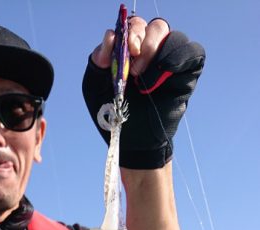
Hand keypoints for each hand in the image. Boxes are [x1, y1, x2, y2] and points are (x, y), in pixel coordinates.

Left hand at [83, 15, 204, 168]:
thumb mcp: (95, 88)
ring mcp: (170, 61)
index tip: (125, 50)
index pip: (133, 26)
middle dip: (142, 38)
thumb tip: (110, 36)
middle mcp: (151, 51)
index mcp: (129, 50)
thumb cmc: (115, 116)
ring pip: (172, 34)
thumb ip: (98, 60)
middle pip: (154, 26)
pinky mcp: (187, 73)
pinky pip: (193, 51)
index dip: (129, 32)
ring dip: (156, 49)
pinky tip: (164, 74)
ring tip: (143, 78)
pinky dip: (180, 56)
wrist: (134, 144)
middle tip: (134, 60)